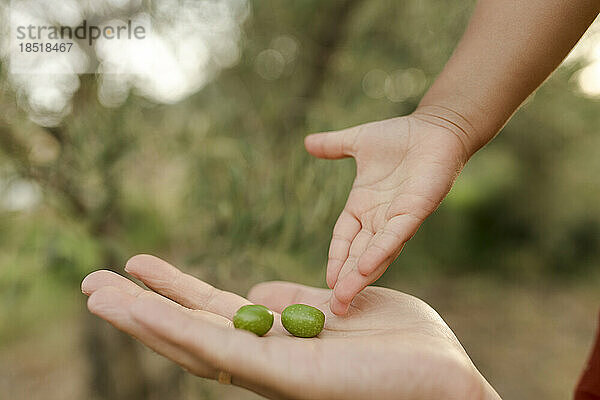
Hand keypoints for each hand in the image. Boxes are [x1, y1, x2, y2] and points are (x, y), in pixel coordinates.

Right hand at [82, 254, 499, 399]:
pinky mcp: (282, 377)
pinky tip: (138, 309)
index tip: (143, 266)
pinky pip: (217, 350)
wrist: (445, 377)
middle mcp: (265, 359)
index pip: (214, 313)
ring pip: (190, 344)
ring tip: (95, 294)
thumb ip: (296, 300)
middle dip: (142, 307)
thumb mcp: (341, 305)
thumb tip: (255, 292)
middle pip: (190, 330)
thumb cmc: (403, 344)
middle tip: (94, 283)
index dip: (175, 291)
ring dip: (141, 319)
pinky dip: (173, 329)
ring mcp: (268, 371)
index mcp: (279, 340)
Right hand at [305, 112, 471, 313]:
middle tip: (335, 308)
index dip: (336, 259)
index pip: (344, 239)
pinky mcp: (415, 211)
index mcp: (363, 206)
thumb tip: (307, 142)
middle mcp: (379, 218)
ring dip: (360, 276)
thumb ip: (333, 146)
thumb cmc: (401, 136)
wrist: (436, 127)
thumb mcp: (358, 142)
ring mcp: (397, 217)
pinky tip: (366, 269)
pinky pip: (394, 236)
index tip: (327, 282)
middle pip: (358, 255)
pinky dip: (380, 252)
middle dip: (347, 280)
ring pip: (375, 253)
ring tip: (344, 298)